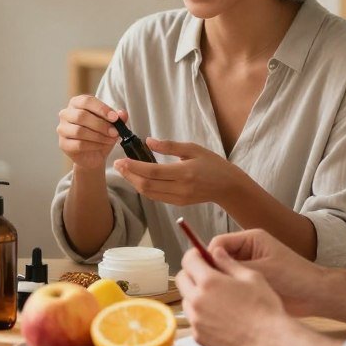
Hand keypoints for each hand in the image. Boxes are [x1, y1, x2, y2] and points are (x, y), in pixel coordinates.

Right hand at [57, 95, 124, 169]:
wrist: (93, 155)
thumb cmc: (100, 134)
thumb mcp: (112, 124)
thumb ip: (118, 118)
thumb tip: (122, 113)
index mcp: (77, 103)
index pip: (87, 101)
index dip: (101, 109)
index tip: (115, 118)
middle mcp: (66, 114)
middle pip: (81, 116)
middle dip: (101, 125)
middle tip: (115, 132)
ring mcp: (62, 129)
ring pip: (79, 131)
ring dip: (98, 136)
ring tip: (110, 140)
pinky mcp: (63, 144)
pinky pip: (78, 144)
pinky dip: (93, 145)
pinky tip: (102, 146)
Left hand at [113, 138, 242, 206]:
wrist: (228, 187)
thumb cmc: (212, 164)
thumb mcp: (193, 148)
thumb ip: (169, 146)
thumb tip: (148, 141)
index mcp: (184, 173)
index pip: (153, 172)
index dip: (134, 167)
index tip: (121, 160)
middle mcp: (180, 188)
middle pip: (147, 185)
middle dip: (129, 175)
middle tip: (117, 165)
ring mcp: (178, 198)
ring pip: (149, 194)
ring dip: (134, 182)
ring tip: (124, 170)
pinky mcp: (177, 203)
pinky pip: (156, 197)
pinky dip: (144, 188)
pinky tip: (137, 178)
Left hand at [176, 247, 284, 345]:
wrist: (269, 342)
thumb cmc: (265, 309)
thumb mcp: (252, 277)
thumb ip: (229, 263)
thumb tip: (216, 252)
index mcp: (209, 282)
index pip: (188, 260)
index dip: (194, 255)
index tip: (200, 256)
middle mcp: (197, 300)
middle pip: (181, 279)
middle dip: (191, 273)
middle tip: (206, 275)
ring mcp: (196, 320)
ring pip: (186, 300)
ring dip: (195, 295)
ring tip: (215, 299)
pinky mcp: (199, 337)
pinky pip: (193, 320)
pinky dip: (200, 315)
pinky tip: (219, 317)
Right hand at [208, 229, 325, 315]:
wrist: (316, 296)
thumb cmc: (295, 277)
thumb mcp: (263, 270)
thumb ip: (235, 266)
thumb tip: (209, 265)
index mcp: (251, 239)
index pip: (219, 243)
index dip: (208, 256)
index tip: (202, 272)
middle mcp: (247, 250)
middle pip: (218, 257)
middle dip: (212, 270)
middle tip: (206, 286)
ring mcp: (249, 266)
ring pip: (224, 272)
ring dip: (221, 281)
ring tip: (217, 296)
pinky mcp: (251, 282)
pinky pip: (232, 284)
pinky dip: (228, 291)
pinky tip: (225, 302)